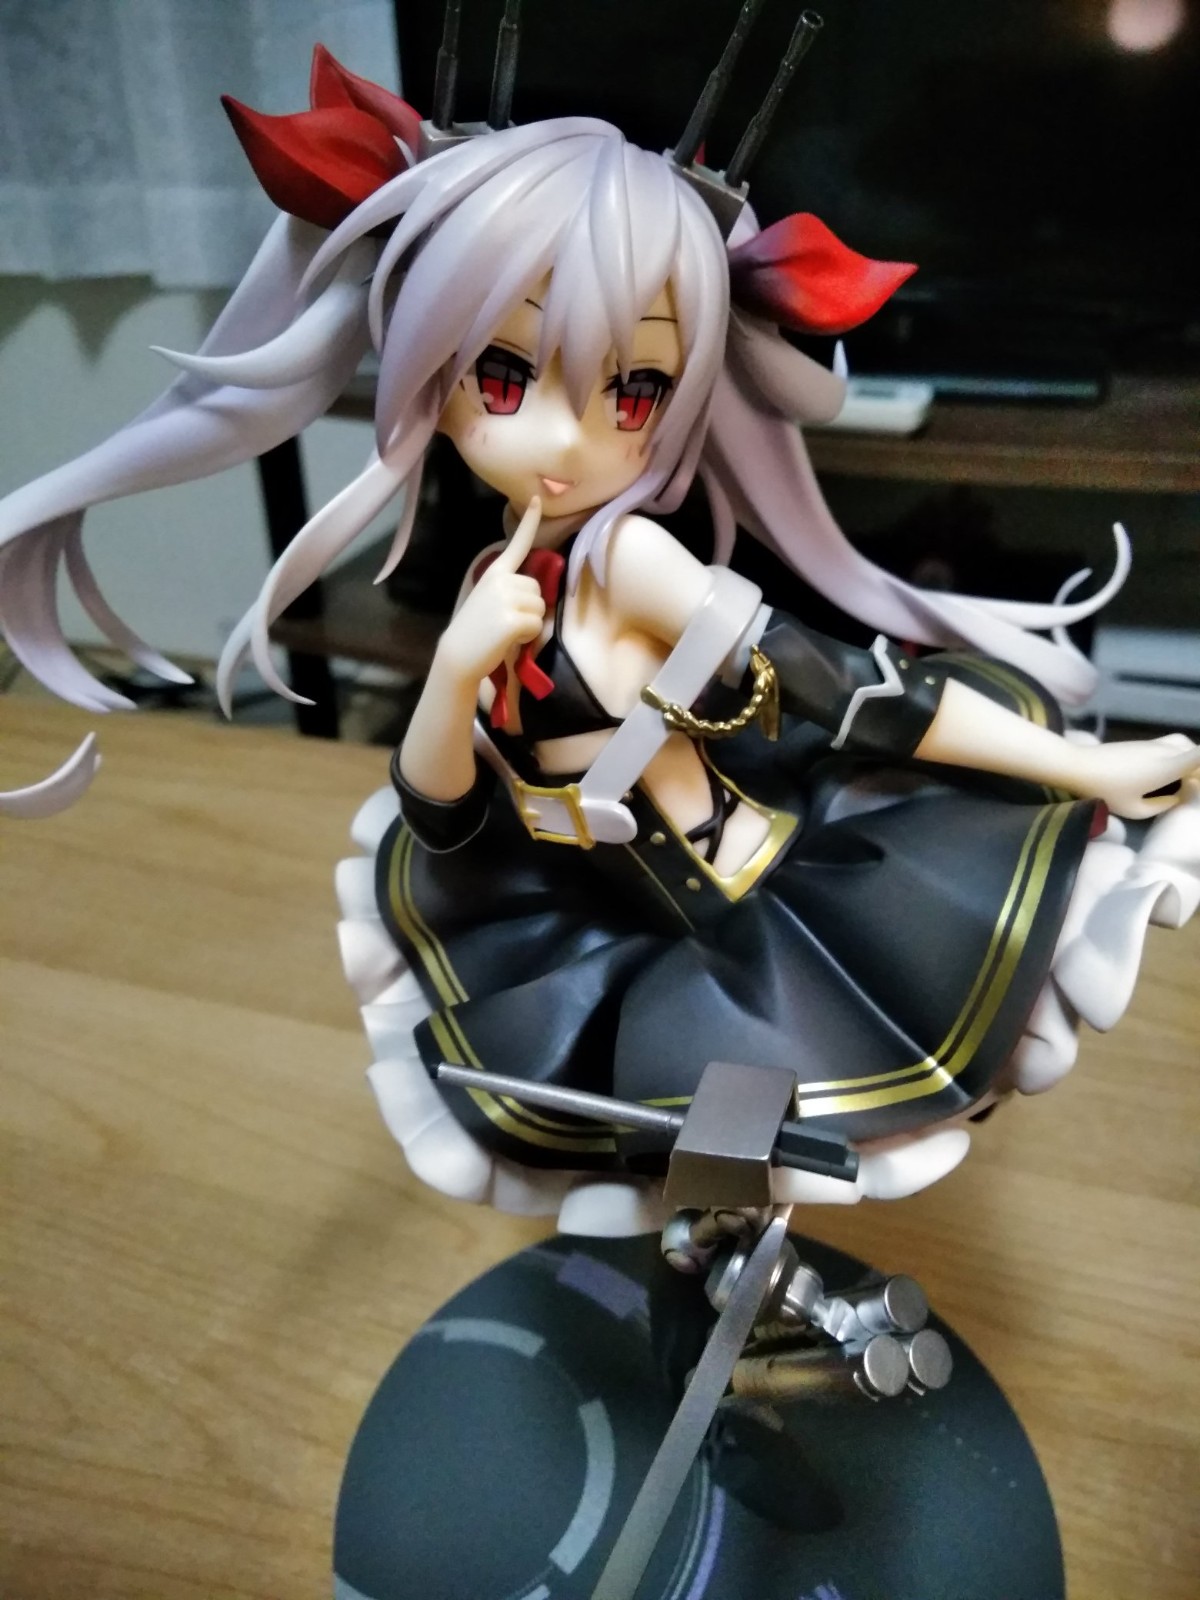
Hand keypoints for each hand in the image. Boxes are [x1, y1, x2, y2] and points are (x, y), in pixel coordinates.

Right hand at [434, 496, 545, 690]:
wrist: (457, 655)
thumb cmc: (476, 632)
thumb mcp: (490, 601)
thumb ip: (510, 591)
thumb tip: (534, 596)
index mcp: (495, 573)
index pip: (516, 545)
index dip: (529, 522)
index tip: (538, 500)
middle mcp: (501, 579)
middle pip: (538, 588)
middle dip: (530, 608)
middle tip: (507, 622)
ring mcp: (506, 597)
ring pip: (540, 607)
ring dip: (530, 624)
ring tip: (506, 631)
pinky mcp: (511, 618)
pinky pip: (537, 625)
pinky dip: (528, 637)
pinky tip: (508, 640)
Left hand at [1075, 732, 1199, 818]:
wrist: (1079, 766)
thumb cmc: (1106, 791)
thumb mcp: (1135, 810)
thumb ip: (1162, 805)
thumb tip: (1178, 798)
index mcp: (1167, 767)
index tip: (1198, 782)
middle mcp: (1165, 751)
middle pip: (1195, 750)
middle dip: (1198, 768)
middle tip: (1191, 786)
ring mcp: (1153, 744)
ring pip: (1184, 744)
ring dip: (1190, 758)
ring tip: (1183, 778)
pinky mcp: (1143, 743)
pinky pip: (1171, 744)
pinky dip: (1178, 754)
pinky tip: (1168, 772)